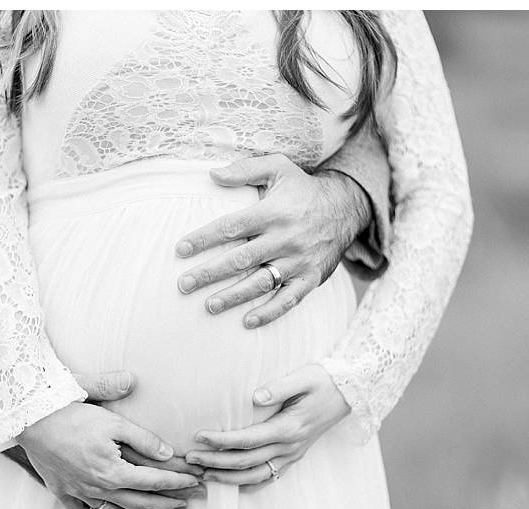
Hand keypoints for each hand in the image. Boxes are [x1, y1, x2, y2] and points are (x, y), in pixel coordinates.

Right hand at [3, 370, 204, 502]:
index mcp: (113, 470)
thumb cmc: (72, 414)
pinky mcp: (62, 490)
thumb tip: (168, 453)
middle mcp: (98, 487)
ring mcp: (79, 491)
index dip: (178, 482)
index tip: (195, 482)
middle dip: (167, 503)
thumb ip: (143, 438)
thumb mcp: (114, 421)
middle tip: (188, 505)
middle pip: (139, 501)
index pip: (154, 480)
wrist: (29, 419)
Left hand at [175, 154, 370, 327]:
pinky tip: (248, 321)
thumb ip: (245, 169)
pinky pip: (289, 300)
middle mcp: (285, 238)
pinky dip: (269, 312)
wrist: (347, 208)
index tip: (180, 250)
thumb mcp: (279, 168)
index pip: (232, 227)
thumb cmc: (303, 189)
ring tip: (209, 306)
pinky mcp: (311, 278)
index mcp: (273, 212)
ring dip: (234, 296)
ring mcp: (299, 261)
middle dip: (210, 273)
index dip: (204, 238)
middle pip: (241, 259)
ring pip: (262, 282)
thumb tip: (212, 174)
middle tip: (183, 284)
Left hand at [185, 364, 349, 489]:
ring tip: (203, 474)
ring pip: (255, 476)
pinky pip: (269, 477)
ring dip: (227, 478)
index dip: (221, 440)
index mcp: (289, 428)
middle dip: (215, 461)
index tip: (199, 436)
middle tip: (189, 457)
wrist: (350, 393)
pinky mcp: (294, 456)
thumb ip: (279, 387)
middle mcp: (290, 446)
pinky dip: (248, 484)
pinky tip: (230, 483)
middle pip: (246, 461)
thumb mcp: (303, 377)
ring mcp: (293, 455)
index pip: (247, 439)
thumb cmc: (323, 380)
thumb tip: (254, 396)